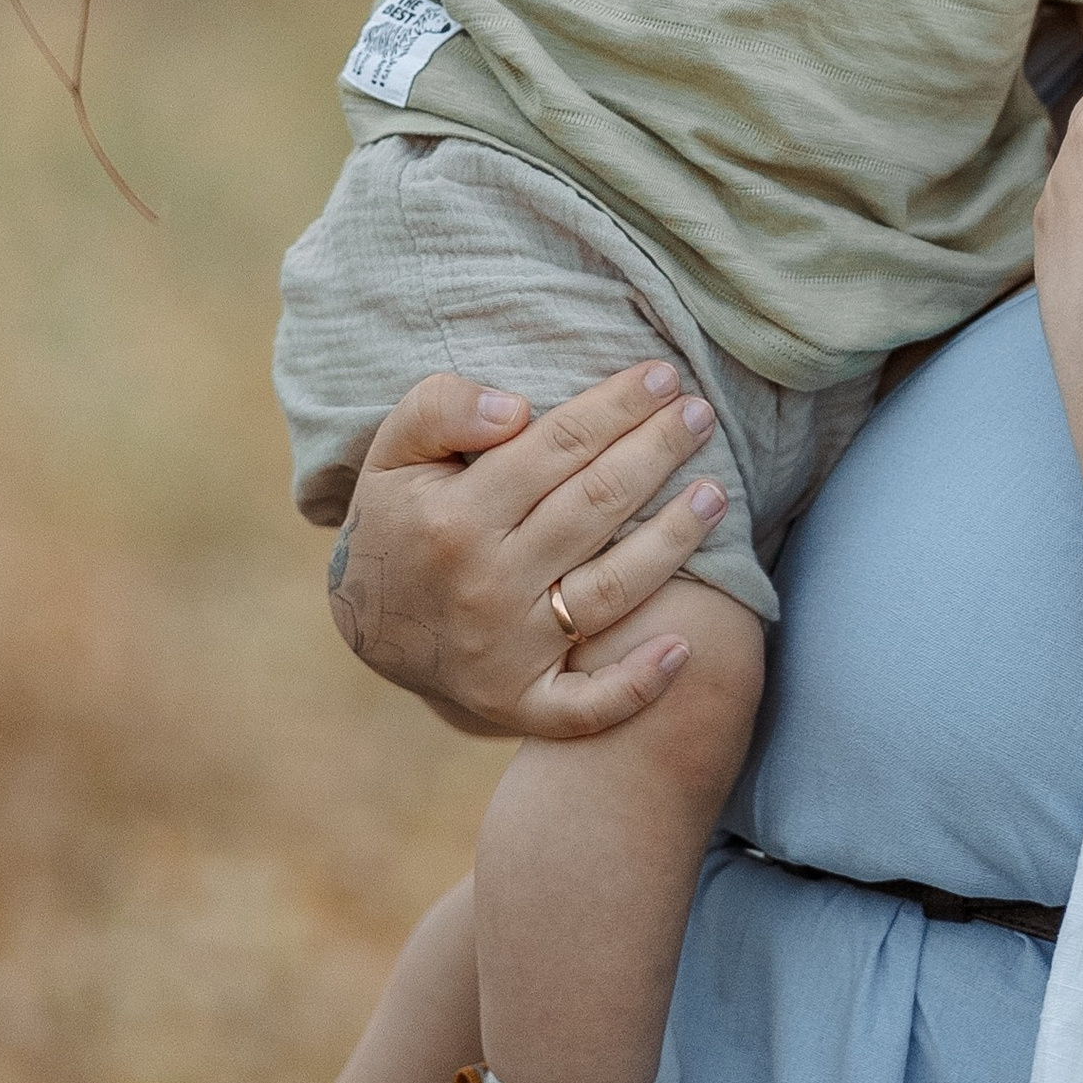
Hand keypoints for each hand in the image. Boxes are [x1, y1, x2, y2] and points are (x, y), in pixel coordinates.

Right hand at [326, 361, 731, 738]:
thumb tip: (516, 408)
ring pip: (611, 590)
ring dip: (674, 540)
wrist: (365, 624)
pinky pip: (585, 706)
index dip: (617, 407)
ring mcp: (506, 650)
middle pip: (595, 506)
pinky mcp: (518, 703)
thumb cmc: (401, 519)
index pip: (558, 447)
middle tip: (701, 415)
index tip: (663, 376)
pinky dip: (636, 684)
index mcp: (455, 518)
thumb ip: (441, 409)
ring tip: (717, 493)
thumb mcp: (394, 452)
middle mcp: (485, 585)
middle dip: (657, 452)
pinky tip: (685, 646)